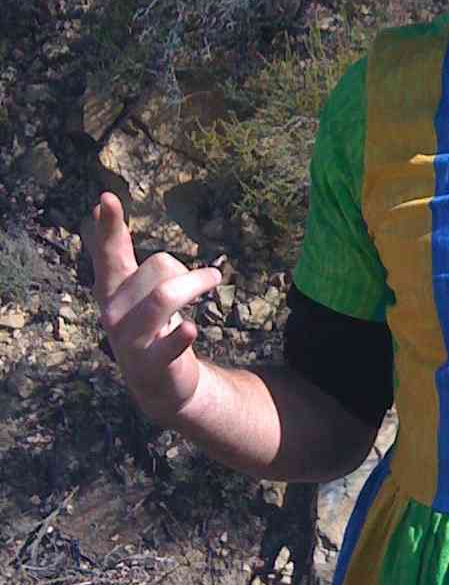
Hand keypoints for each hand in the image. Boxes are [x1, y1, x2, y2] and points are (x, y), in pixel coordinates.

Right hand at [82, 193, 222, 425]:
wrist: (160, 385)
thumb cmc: (150, 327)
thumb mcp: (132, 288)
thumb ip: (117, 252)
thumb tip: (98, 206)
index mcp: (111, 290)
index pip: (109, 253)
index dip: (109, 227)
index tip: (106, 199)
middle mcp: (113, 312)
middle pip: (160, 265)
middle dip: (185, 270)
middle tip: (194, 285)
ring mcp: (129, 339)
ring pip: (166, 294)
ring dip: (197, 283)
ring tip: (215, 281)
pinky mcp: (151, 363)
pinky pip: (169, 342)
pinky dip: (179, 336)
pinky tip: (189, 330)